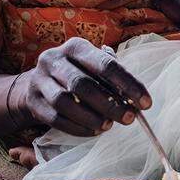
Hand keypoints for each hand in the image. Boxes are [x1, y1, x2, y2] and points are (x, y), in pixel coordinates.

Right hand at [17, 37, 151, 136]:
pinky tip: (93, 132)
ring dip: (91, 117)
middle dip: (109, 104)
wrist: (34, 85)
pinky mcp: (33, 102)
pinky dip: (77, 128)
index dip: (128, 84)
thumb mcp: (91, 67)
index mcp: (76, 47)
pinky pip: (55, 119)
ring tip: (108, 126)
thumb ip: (112, 79)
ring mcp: (40, 81)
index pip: (106, 64)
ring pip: (65, 102)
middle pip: (82, 84)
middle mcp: (54, 59)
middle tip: (128, 118)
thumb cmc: (76, 74)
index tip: (146, 103)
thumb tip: (135, 100)